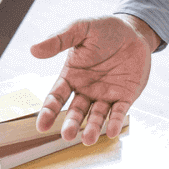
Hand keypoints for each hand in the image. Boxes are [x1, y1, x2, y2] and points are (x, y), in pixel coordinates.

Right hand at [30, 15, 159, 144]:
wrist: (135, 30)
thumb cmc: (105, 29)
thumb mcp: (80, 29)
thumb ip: (58, 40)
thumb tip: (33, 49)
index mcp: (71, 76)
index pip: (56, 97)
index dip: (49, 112)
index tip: (42, 126)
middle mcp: (86, 90)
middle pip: (76, 111)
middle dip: (71, 124)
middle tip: (67, 135)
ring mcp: (105, 95)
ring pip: (96, 116)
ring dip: (92, 128)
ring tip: (88, 139)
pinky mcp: (125, 97)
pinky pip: (119, 112)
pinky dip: (115, 121)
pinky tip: (111, 131)